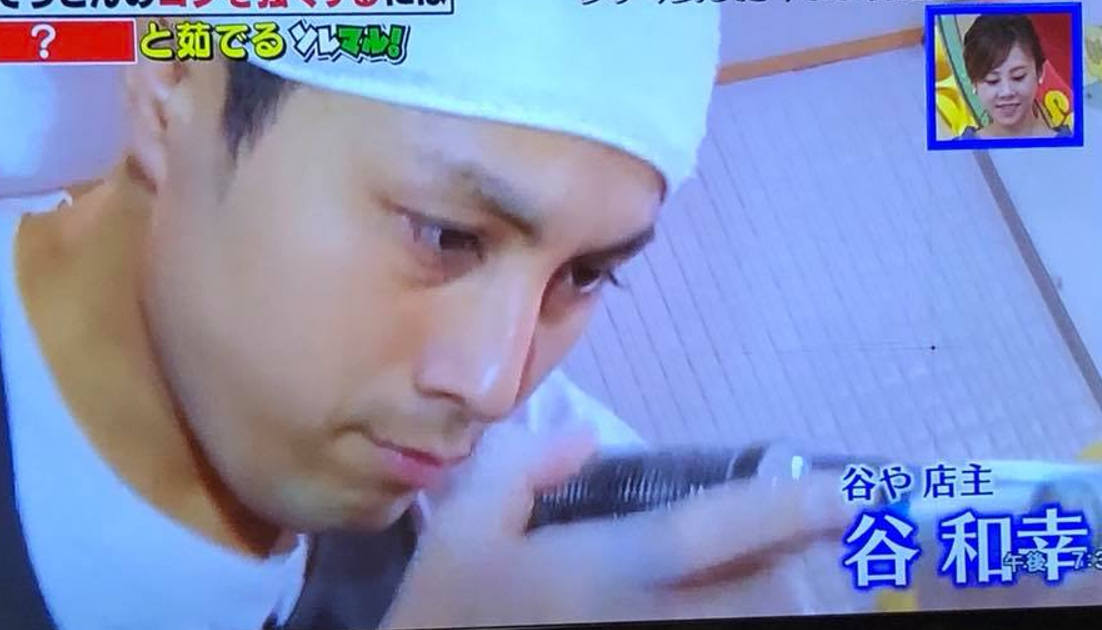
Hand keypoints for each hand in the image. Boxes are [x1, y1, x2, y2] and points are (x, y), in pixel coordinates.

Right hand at [381, 424, 855, 627]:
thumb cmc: (446, 613)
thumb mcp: (462, 527)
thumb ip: (519, 466)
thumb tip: (583, 437)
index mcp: (608, 567)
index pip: (718, 529)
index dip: (793, 504)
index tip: (849, 489)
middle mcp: (650, 618)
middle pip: (771, 596)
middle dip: (814, 563)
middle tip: (839, 534)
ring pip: (761, 629)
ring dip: (796, 599)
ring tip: (809, 570)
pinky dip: (755, 621)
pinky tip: (756, 601)